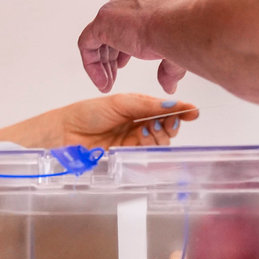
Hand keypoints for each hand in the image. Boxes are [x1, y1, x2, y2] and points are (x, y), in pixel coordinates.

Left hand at [48, 94, 198, 148]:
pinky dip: (148, 146)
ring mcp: (133, 141)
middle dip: (170, 125)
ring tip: (147, 129)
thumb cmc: (88, 113)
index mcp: (138, 108)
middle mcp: (138, 125)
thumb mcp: (121, 103)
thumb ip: (147, 105)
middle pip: (166, 128)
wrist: (65, 132)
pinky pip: (146, 154)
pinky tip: (141, 138)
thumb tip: (173, 104)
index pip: (166, 110)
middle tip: (166, 122)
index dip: (180, 111)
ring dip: (158, 136)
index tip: (192, 112)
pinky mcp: (127, 156)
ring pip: (158, 142)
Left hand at [79, 0, 187, 93]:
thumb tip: (170, 87)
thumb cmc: (181, 34)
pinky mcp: (102, 20)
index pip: (132, 19)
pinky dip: (92, 65)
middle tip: (114, 76)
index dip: (125, 44)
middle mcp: (131, 0)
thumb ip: (168, 68)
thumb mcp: (174, 53)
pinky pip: (88, 44)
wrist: (175, 25)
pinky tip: (102, 82)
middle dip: (112, 55)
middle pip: (113, 28)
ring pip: (100, 37)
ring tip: (107, 83)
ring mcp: (115, 8)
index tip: (124, 62)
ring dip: (103, 64)